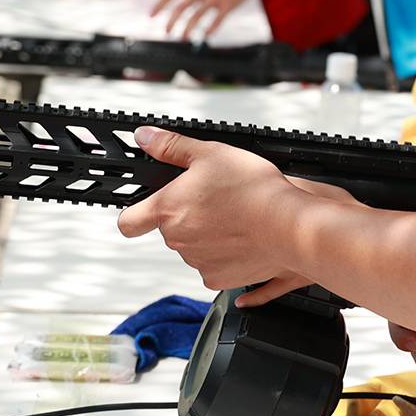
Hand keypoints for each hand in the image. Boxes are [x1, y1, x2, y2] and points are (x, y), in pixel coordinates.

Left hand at [116, 127, 304, 288]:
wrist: (287, 226)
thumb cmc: (252, 189)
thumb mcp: (210, 153)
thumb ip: (171, 146)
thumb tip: (145, 137)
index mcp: (168, 209)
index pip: (128, 222)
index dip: (134, 215)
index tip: (144, 211)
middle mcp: (176, 239)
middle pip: (170, 229)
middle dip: (187, 217)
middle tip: (214, 200)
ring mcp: (196, 261)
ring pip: (194, 247)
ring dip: (207, 235)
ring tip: (234, 218)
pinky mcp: (218, 278)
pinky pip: (213, 266)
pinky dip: (224, 255)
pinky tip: (241, 239)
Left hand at [152, 0, 255, 39]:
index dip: (161, 4)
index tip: (152, 15)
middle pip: (182, 7)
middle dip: (172, 21)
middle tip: (166, 31)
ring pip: (196, 17)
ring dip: (187, 30)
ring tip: (182, 38)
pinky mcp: (228, 5)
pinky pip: (216, 21)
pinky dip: (209, 30)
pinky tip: (205, 36)